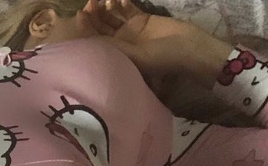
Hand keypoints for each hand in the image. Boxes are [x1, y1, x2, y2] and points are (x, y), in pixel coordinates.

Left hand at [83, 0, 232, 82]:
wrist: (186, 47)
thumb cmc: (161, 59)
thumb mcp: (136, 58)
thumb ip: (115, 49)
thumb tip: (92, 42)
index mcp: (117, 56)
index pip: (96, 41)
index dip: (86, 29)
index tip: (81, 14)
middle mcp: (121, 43)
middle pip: (101, 27)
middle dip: (94, 14)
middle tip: (92, 3)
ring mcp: (130, 30)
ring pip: (111, 15)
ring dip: (105, 6)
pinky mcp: (141, 18)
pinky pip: (127, 8)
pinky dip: (121, 2)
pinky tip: (120, 0)